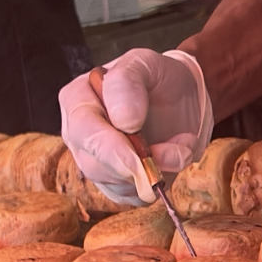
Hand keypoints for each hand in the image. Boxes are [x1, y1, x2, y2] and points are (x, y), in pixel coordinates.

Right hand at [58, 49, 213, 203]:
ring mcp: (97, 162)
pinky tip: (171, 162)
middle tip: (168, 159)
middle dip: (132, 166)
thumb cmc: (160, 78)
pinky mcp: (119, 183)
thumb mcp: (145, 63)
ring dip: (152, 173)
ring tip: (180, 147)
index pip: (83, 129)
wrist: (184, 100)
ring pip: (114, 184)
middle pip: (93, 164)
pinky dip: (155, 187)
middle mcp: (80, 134)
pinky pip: (130, 197)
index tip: (137, 146)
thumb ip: (128, 83)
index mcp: (77, 100)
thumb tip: (123, 121)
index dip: (110, 145)